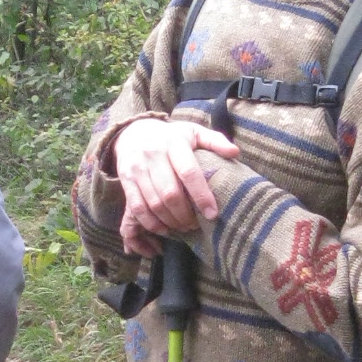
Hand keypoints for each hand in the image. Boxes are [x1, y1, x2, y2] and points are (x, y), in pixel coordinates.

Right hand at [113, 114, 239, 252]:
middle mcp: (153, 155)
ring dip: (170, 221)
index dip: (201, 195)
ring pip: (154, 203)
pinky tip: (164, 229)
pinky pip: (136, 208)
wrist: (132, 132)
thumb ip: (215, 141)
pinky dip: (151, 223)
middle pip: (170, 193)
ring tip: (182, 227)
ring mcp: (137, 168)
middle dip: (185, 215)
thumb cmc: (171, 136)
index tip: (212, 214)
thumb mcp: (193, 132)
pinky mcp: (126, 180)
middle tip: (195, 225)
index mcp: (174, 143)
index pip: (189, 172)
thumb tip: (235, 152)